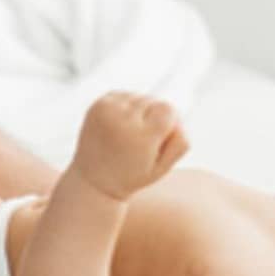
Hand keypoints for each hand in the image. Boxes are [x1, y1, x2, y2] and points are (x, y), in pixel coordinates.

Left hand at [73, 91, 187, 199]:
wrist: (93, 180)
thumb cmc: (132, 176)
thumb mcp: (163, 168)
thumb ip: (180, 142)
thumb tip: (176, 116)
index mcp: (140, 138)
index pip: (169, 109)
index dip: (169, 124)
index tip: (158, 140)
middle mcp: (121, 120)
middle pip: (155, 101)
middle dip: (155, 118)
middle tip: (142, 142)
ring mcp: (107, 109)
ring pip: (141, 97)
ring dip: (141, 112)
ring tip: (129, 135)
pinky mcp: (99, 104)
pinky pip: (126, 96)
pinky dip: (128, 108)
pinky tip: (120, 127)